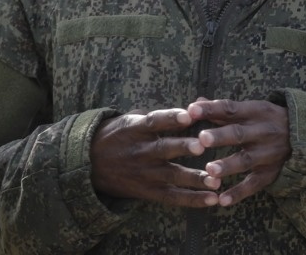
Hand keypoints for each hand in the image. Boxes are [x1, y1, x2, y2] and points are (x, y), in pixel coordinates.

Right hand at [90, 109, 219, 207]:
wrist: (89, 163)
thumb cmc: (117, 136)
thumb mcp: (130, 119)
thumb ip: (159, 115)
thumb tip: (195, 106)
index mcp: (135, 129)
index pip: (154, 121)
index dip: (170, 118)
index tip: (188, 115)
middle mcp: (140, 151)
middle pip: (164, 149)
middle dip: (182, 147)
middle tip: (201, 146)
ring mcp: (144, 173)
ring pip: (172, 176)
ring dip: (194, 178)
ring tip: (216, 180)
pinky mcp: (148, 191)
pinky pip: (172, 197)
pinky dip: (192, 199)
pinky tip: (212, 199)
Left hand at [187, 98, 290, 206]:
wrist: (305, 136)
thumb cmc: (266, 120)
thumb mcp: (250, 109)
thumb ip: (221, 109)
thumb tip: (195, 104)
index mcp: (254, 112)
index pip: (230, 108)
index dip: (211, 109)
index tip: (192, 110)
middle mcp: (262, 132)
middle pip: (238, 134)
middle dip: (220, 136)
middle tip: (202, 139)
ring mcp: (267, 154)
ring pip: (246, 160)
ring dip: (228, 165)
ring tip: (210, 170)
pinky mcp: (270, 173)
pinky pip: (254, 184)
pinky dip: (238, 193)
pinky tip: (221, 200)